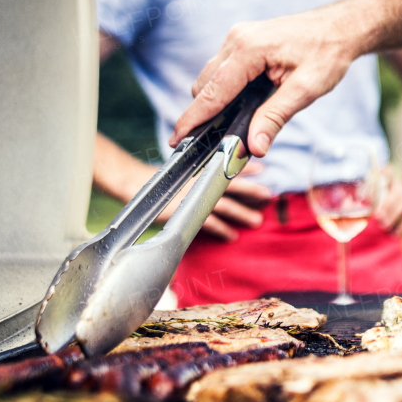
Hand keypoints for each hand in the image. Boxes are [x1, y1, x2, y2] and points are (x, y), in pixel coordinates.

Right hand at [156, 160, 270, 241]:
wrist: (133, 184)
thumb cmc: (159, 179)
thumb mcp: (181, 170)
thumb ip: (198, 172)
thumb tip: (214, 175)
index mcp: (198, 170)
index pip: (225, 165)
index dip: (244, 167)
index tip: (261, 168)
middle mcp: (198, 182)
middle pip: (229, 185)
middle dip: (250, 189)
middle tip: (268, 194)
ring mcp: (191, 197)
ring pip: (223, 204)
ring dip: (241, 212)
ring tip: (257, 220)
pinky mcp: (184, 212)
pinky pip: (208, 222)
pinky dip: (222, 229)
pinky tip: (232, 236)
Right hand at [171, 9, 358, 156]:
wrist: (340, 27)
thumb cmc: (327, 53)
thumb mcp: (306, 90)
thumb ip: (276, 118)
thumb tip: (253, 148)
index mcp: (249, 49)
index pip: (212, 92)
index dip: (193, 119)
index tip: (176, 140)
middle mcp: (236, 39)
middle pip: (205, 86)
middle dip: (204, 114)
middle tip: (213, 144)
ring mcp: (237, 37)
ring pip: (210, 78)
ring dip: (216, 102)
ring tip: (232, 126)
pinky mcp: (241, 41)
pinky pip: (222, 70)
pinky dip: (224, 90)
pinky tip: (242, 105)